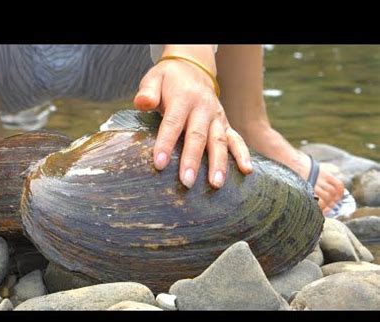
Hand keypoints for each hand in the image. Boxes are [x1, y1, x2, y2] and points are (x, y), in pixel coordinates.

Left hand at [134, 49, 252, 188]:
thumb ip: (148, 92)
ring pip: (219, 141)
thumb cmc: (169, 80)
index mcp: (184, 98)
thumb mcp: (154, 79)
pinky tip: (246, 171)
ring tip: (216, 184)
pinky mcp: (225, 124)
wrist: (192, 69)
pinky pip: (236, 139)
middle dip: (192, 160)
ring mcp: (217, 117)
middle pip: (198, 136)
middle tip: (186, 182)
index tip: (159, 164)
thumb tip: (143, 103)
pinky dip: (243, 155)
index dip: (166, 143)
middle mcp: (203, 108)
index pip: (173, 123)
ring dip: (218, 163)